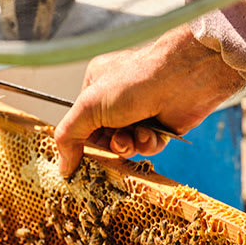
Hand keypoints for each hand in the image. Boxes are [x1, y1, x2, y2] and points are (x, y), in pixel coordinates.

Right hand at [54, 24, 245, 175]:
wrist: (183, 78)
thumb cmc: (136, 80)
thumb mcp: (90, 106)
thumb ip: (69, 135)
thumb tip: (62, 166)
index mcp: (96, 87)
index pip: (82, 123)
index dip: (83, 141)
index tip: (81, 156)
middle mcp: (118, 99)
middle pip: (104, 138)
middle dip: (110, 144)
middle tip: (116, 140)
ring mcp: (141, 112)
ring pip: (127, 145)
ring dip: (129, 145)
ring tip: (135, 135)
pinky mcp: (161, 125)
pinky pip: (148, 146)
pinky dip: (148, 144)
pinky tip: (152, 133)